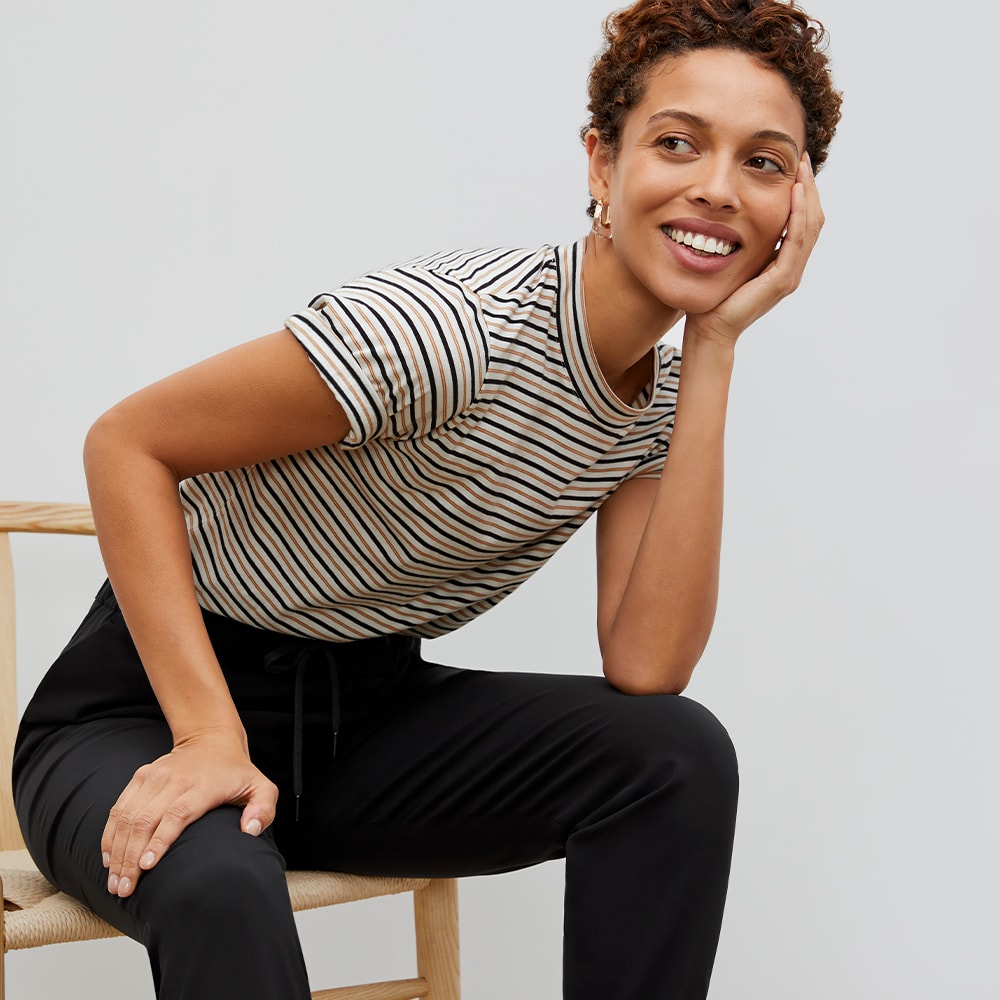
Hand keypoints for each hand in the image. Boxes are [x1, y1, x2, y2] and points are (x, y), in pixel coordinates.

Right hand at [101, 729, 277, 897]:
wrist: (212, 739)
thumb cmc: (237, 772)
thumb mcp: (261, 787)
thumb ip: (263, 809)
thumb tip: (248, 831)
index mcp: (204, 785)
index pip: (177, 814)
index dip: (159, 840)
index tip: (147, 867)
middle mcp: (175, 779)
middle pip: (146, 820)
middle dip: (131, 858)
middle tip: (124, 889)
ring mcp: (155, 776)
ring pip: (127, 816)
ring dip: (117, 851)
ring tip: (115, 882)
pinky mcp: (141, 776)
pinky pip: (119, 807)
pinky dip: (111, 834)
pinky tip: (108, 859)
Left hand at [686, 153, 824, 345]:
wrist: (710, 328)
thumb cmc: (716, 296)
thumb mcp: (733, 260)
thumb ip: (744, 242)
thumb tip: (736, 214)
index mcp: (783, 263)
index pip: (803, 221)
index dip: (802, 193)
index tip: (794, 166)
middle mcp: (791, 268)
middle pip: (813, 220)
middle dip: (809, 187)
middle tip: (801, 160)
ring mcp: (790, 275)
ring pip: (811, 226)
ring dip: (807, 195)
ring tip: (801, 170)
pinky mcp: (782, 280)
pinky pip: (797, 240)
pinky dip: (798, 214)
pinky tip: (793, 193)